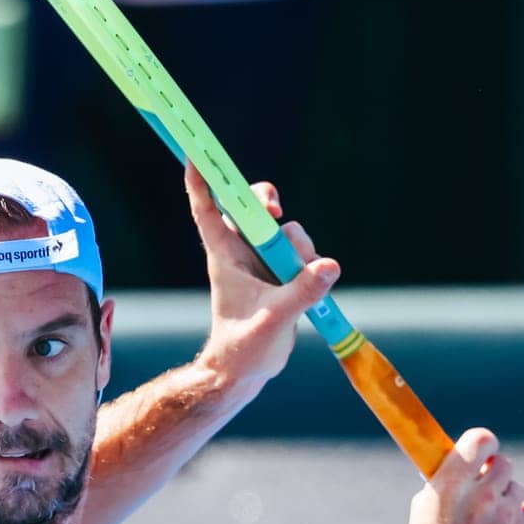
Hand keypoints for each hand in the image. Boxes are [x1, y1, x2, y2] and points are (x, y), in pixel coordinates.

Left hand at [185, 161, 339, 390]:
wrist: (247, 370)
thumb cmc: (244, 348)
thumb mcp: (274, 320)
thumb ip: (301, 293)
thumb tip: (328, 266)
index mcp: (224, 256)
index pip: (208, 211)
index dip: (200, 182)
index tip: (194, 153)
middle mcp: (242, 252)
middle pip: (251, 206)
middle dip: (265, 201)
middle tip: (273, 213)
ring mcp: (264, 261)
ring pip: (284, 228)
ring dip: (297, 243)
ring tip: (300, 274)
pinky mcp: (283, 273)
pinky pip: (301, 250)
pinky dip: (310, 259)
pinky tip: (315, 281)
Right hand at [400, 427, 523, 523]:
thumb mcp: (425, 509)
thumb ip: (447, 482)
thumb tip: (464, 463)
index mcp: (451, 483)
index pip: (482, 440)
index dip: (484, 446)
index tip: (482, 457)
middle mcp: (482, 496)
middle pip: (503, 465)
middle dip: (493, 479)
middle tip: (483, 498)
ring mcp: (507, 518)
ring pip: (519, 491)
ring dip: (508, 504)